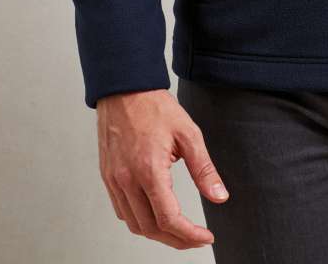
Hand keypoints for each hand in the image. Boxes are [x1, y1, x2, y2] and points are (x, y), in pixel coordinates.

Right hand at [97, 87, 229, 249]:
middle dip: (176, 239)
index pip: (169, 218)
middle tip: (196, 238)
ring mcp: (114, 180)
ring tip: (179, 230)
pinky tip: (155, 214)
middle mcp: (127, 180)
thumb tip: (220, 196)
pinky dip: (140, 220)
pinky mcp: (108, 177)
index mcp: (148, 170)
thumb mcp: (188, 133)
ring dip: (158, 233)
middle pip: (151, 228)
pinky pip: (122, 211)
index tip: (205, 237)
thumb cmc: (155, 107)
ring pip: (135, 224)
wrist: (124, 88)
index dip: (189, 235)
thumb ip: (204, 169)